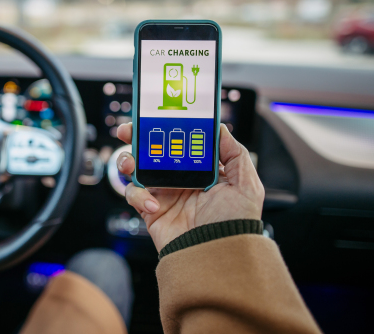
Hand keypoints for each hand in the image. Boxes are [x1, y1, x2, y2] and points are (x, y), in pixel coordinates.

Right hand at [117, 123, 263, 250]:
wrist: (217, 256)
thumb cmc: (235, 224)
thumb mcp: (246, 184)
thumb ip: (234, 152)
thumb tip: (218, 127)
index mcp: (201, 169)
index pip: (180, 141)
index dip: (166, 128)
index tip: (155, 116)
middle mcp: (181, 179)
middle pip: (152, 150)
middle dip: (136, 138)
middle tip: (127, 131)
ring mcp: (164, 194)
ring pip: (136, 169)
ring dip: (128, 161)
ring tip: (131, 164)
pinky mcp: (150, 211)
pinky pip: (133, 195)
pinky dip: (138, 196)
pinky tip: (153, 205)